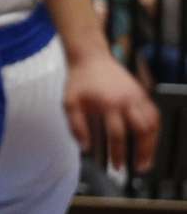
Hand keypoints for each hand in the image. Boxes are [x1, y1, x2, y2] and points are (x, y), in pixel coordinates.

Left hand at [63, 49, 158, 171]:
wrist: (90, 57)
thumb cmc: (79, 81)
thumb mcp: (69, 102)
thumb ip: (76, 126)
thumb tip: (86, 148)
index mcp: (107, 103)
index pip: (117, 134)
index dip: (118, 153)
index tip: (117, 166)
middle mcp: (126, 100)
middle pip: (142, 131)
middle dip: (142, 152)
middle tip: (138, 168)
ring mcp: (136, 95)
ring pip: (153, 123)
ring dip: (152, 143)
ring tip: (146, 158)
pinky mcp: (142, 92)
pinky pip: (154, 113)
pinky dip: (154, 129)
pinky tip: (149, 140)